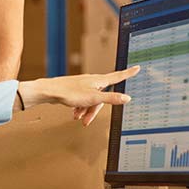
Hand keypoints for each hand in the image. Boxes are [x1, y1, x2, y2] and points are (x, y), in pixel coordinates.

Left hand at [17, 66, 139, 125]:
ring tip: (78, 117)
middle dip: (95, 110)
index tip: (137, 67)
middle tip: (88, 121)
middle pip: (102, 97)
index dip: (129, 73)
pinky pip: (83, 101)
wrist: (50, 91)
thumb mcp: (94, 98)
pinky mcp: (76, 90)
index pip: (118, 76)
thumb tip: (127, 98)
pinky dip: (80, 108)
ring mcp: (84, 85)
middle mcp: (93, 81)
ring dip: (86, 111)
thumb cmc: (69, 93)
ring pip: (91, 100)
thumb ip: (111, 99)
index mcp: (99, 81)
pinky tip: (74, 113)